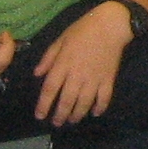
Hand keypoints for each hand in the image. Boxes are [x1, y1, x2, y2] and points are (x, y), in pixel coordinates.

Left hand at [32, 4, 129, 124]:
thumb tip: (37, 74)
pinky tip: (95, 113)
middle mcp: (77, 75)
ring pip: (84, 102)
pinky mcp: (108, 78)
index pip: (50, 89)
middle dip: (60, 115)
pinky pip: (104, 98)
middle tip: (57, 123)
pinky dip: (100, 107)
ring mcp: (94, 78)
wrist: (110, 25)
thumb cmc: (82, 30)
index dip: (44, 105)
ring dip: (77, 114)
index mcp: (63, 64)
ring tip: (72, 120)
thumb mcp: (60, 40)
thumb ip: (48, 58)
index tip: (40, 116)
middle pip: (67, 100)